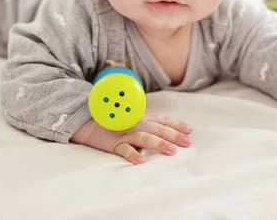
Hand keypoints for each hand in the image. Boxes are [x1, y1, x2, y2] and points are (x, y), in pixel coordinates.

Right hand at [70, 110, 192, 163]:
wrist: (86, 118)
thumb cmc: (111, 117)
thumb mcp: (131, 115)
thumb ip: (146, 120)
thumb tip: (163, 128)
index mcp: (142, 116)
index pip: (163, 120)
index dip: (177, 125)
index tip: (190, 130)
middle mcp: (136, 123)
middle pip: (158, 129)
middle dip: (174, 136)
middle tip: (187, 142)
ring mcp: (125, 133)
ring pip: (145, 138)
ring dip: (159, 144)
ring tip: (171, 150)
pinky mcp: (113, 143)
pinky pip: (124, 149)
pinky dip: (132, 155)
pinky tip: (141, 161)